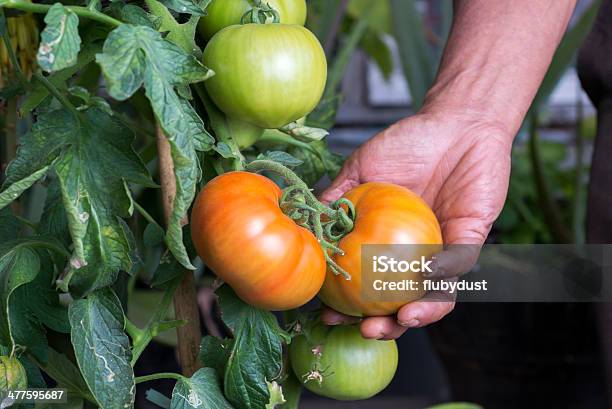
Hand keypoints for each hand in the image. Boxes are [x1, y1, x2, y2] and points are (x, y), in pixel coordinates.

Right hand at [320, 111, 511, 338]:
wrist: (454, 122)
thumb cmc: (408, 143)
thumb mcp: (362, 168)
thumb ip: (338, 196)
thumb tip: (307, 222)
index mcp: (388, 242)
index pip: (368, 282)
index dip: (349, 304)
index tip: (328, 314)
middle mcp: (416, 254)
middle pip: (402, 301)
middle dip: (386, 325)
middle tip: (365, 330)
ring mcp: (444, 249)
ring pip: (436, 295)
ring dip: (420, 314)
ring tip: (400, 321)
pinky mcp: (471, 237)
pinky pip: (461, 262)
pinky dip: (445, 272)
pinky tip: (428, 276)